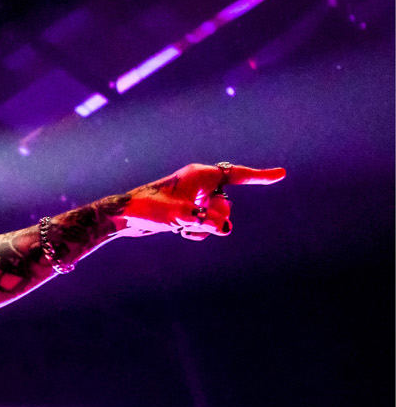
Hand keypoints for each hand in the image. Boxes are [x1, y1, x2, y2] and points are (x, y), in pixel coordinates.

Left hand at [117, 162, 284, 240]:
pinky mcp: (188, 212)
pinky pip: (206, 225)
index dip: (260, 176)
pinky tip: (182, 232)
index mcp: (200, 175)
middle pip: (228, 204)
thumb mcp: (181, 217)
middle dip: (218, 216)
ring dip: (207, 226)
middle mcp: (199, 184)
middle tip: (196, 219)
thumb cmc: (148, 210)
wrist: (124, 217)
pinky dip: (199, 231)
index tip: (282, 175)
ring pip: (218, 217)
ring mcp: (194, 198)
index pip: (237, 175)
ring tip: (185, 226)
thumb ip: (207, 222)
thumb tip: (225, 229)